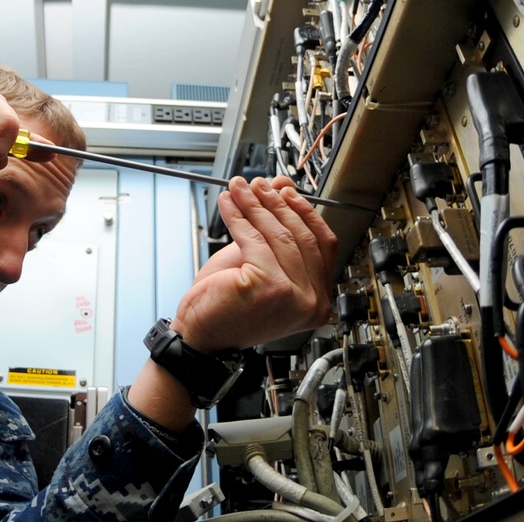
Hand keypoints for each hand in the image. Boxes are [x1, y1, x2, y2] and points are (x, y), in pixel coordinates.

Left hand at [170, 176, 337, 351]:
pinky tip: (229, 204)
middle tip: (258, 185)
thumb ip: (276, 229)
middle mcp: (312, 302)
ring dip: (255, 205)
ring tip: (239, 189)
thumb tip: (284, 187)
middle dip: (277, 204)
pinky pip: (254, 240)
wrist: (201, 335)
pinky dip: (238, 216)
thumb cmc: (229, 306)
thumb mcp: (260, 263)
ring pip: (278, 235)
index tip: (287, 193)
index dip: (305, 214)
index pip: (323, 245)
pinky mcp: (269, 286)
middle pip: (301, 236)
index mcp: (318, 301)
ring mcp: (293, 296)